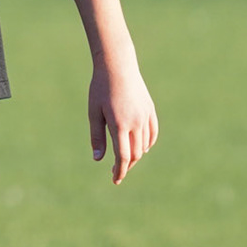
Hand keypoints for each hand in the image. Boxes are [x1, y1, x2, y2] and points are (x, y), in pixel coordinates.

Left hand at [89, 58, 157, 184]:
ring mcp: (145, 116)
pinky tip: (140, 148)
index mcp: (119, 125)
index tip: (115, 180)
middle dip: (126, 165)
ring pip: (144, 145)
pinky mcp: (150, 110)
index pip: (123, 157)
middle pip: (135, 154)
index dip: (120, 171)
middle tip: (116, 171)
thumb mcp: (94, 113)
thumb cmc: (100, 89)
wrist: (118, 66)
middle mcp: (136, 122)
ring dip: (135, 155)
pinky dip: (147, 144)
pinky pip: (152, 133)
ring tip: (125, 160)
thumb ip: (97, 136)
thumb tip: (98, 159)